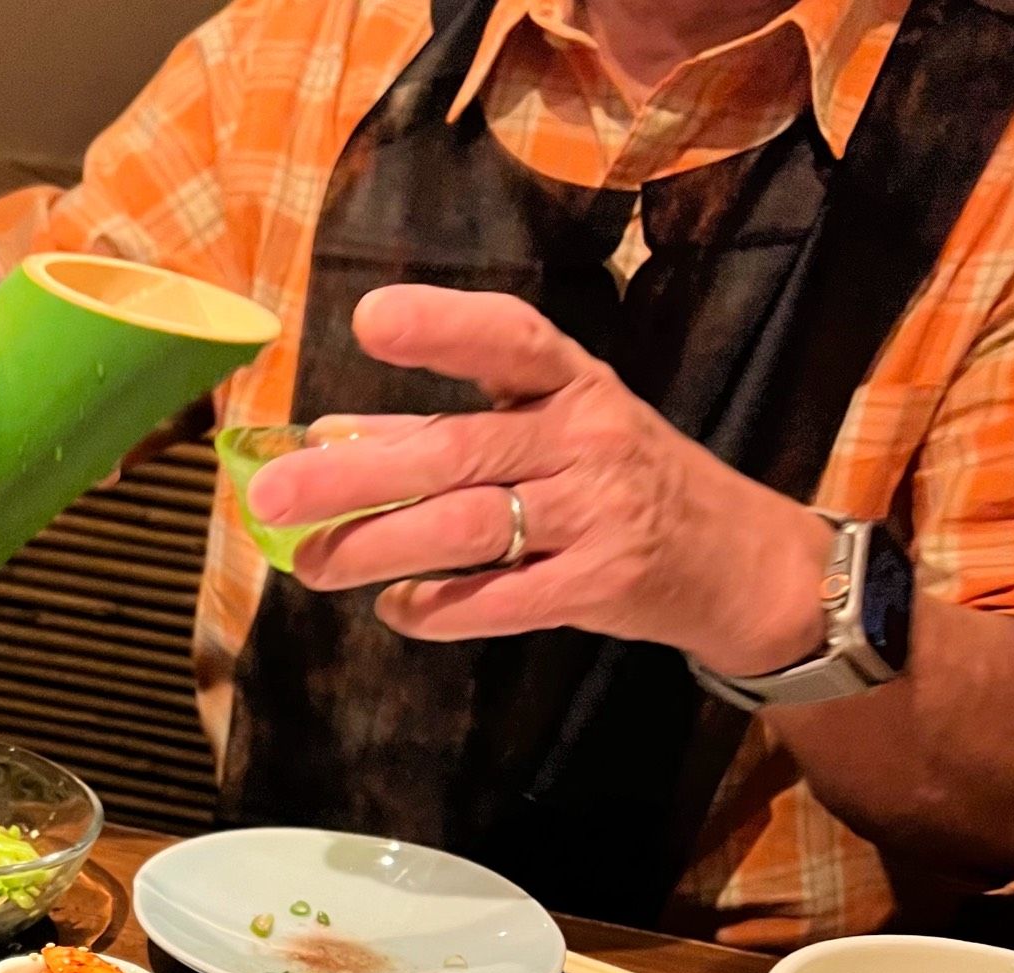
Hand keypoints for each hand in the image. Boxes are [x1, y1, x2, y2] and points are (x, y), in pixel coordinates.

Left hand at [244, 286, 831, 677]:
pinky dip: (442, 609)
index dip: (441, 327)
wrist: (741, 565)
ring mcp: (596, 514)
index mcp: (572, 386)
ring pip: (469, 526)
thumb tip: (330, 437)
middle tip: (272, 494)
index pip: (508, 339)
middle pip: (455, 449)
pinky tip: (396, 610)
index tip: (368, 321)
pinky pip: (505, 598)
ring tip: (313, 565)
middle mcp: (585, 439)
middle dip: (354, 474)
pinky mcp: (601, 585)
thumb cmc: (626, 488)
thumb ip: (452, 432)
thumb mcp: (558, 436)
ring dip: (380, 546)